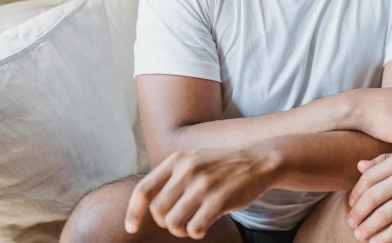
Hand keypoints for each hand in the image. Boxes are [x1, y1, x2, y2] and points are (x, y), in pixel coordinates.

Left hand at [124, 146, 279, 238]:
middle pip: (157, 211)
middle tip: (180, 220)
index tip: (132, 228)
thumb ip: (172, 176)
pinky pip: (194, 229)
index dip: (133, 213)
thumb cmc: (223, 166)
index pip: (143, 190)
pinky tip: (205, 224)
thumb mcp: (194, 160)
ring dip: (180, 230)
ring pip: (173, 223)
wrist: (259, 161)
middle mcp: (187, 171)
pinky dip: (197, 231)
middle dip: (165, 222)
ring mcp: (203, 185)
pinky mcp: (219, 200)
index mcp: (178, 160)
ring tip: (192, 224)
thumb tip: (145, 204)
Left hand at [347, 147, 391, 242]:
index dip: (356, 193)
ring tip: (360, 234)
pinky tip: (376, 242)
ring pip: (383, 215)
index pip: (368, 178)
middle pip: (372, 197)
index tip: (351, 203)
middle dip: (357, 213)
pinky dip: (385, 238)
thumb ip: (385, 159)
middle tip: (351, 221)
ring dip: (368, 228)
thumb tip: (359, 166)